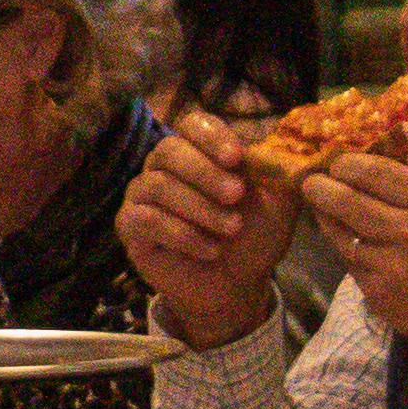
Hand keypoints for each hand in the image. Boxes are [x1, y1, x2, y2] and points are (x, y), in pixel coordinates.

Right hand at [118, 110, 305, 351]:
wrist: (238, 284)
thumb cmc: (254, 236)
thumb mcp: (278, 202)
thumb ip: (277, 171)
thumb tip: (274, 145)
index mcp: (199, 151)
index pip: (193, 124)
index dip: (211, 137)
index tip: (236, 158)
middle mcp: (164, 167)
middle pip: (170, 150)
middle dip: (206, 172)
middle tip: (237, 195)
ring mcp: (142, 194)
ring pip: (158, 185)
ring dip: (201, 207)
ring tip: (231, 229)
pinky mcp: (129, 226)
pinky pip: (147, 219)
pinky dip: (183, 234)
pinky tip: (211, 250)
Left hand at [309, 152, 407, 358]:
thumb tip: (393, 145)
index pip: (375, 173)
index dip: (347, 164)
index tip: (338, 163)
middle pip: (346, 202)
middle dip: (321, 187)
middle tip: (311, 182)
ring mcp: (393, 269)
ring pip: (340, 236)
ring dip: (328, 219)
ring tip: (324, 208)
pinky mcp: (380, 296)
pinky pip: (351, 265)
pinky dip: (349, 251)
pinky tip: (352, 242)